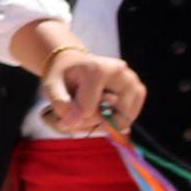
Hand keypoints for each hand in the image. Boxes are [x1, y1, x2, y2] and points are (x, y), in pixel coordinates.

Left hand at [26, 28, 145, 137]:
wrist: (76, 65)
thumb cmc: (63, 77)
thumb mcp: (51, 87)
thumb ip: (59, 104)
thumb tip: (71, 123)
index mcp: (99, 69)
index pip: (87, 110)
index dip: (73, 116)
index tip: (65, 106)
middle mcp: (122, 73)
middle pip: (108, 117)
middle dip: (89, 122)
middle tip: (76, 110)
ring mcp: (133, 82)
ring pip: (121, 121)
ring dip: (102, 124)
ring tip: (89, 109)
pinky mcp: (139, 91)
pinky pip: (128, 120)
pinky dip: (114, 122)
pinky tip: (101, 110)